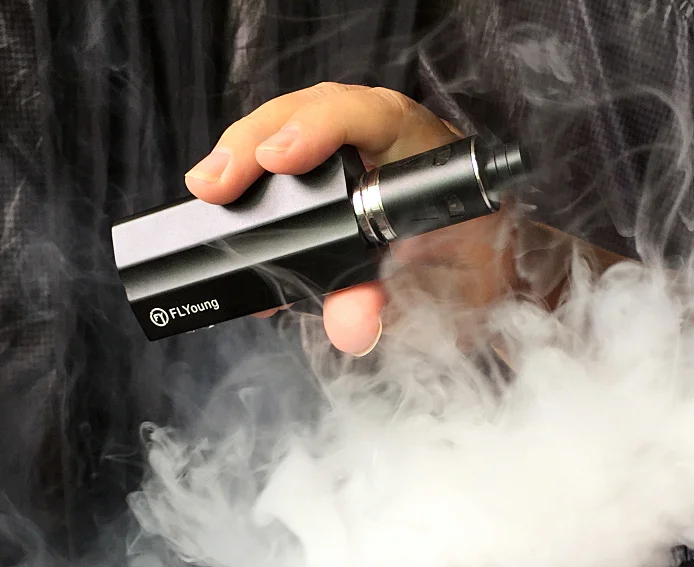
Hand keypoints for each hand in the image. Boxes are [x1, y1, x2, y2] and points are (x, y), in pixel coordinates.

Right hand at [184, 83, 515, 354]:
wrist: (484, 288)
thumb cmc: (473, 278)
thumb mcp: (439, 295)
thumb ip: (392, 306)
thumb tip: (348, 326)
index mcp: (425, 153)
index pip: (369, 114)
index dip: (317, 128)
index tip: (278, 160)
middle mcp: (385, 144)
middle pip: (307, 113)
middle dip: (253, 143)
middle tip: (214, 183)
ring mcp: (354, 161)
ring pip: (287, 136)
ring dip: (242, 164)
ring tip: (209, 195)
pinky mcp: (333, 188)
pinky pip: (286, 181)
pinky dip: (253, 201)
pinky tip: (228, 222)